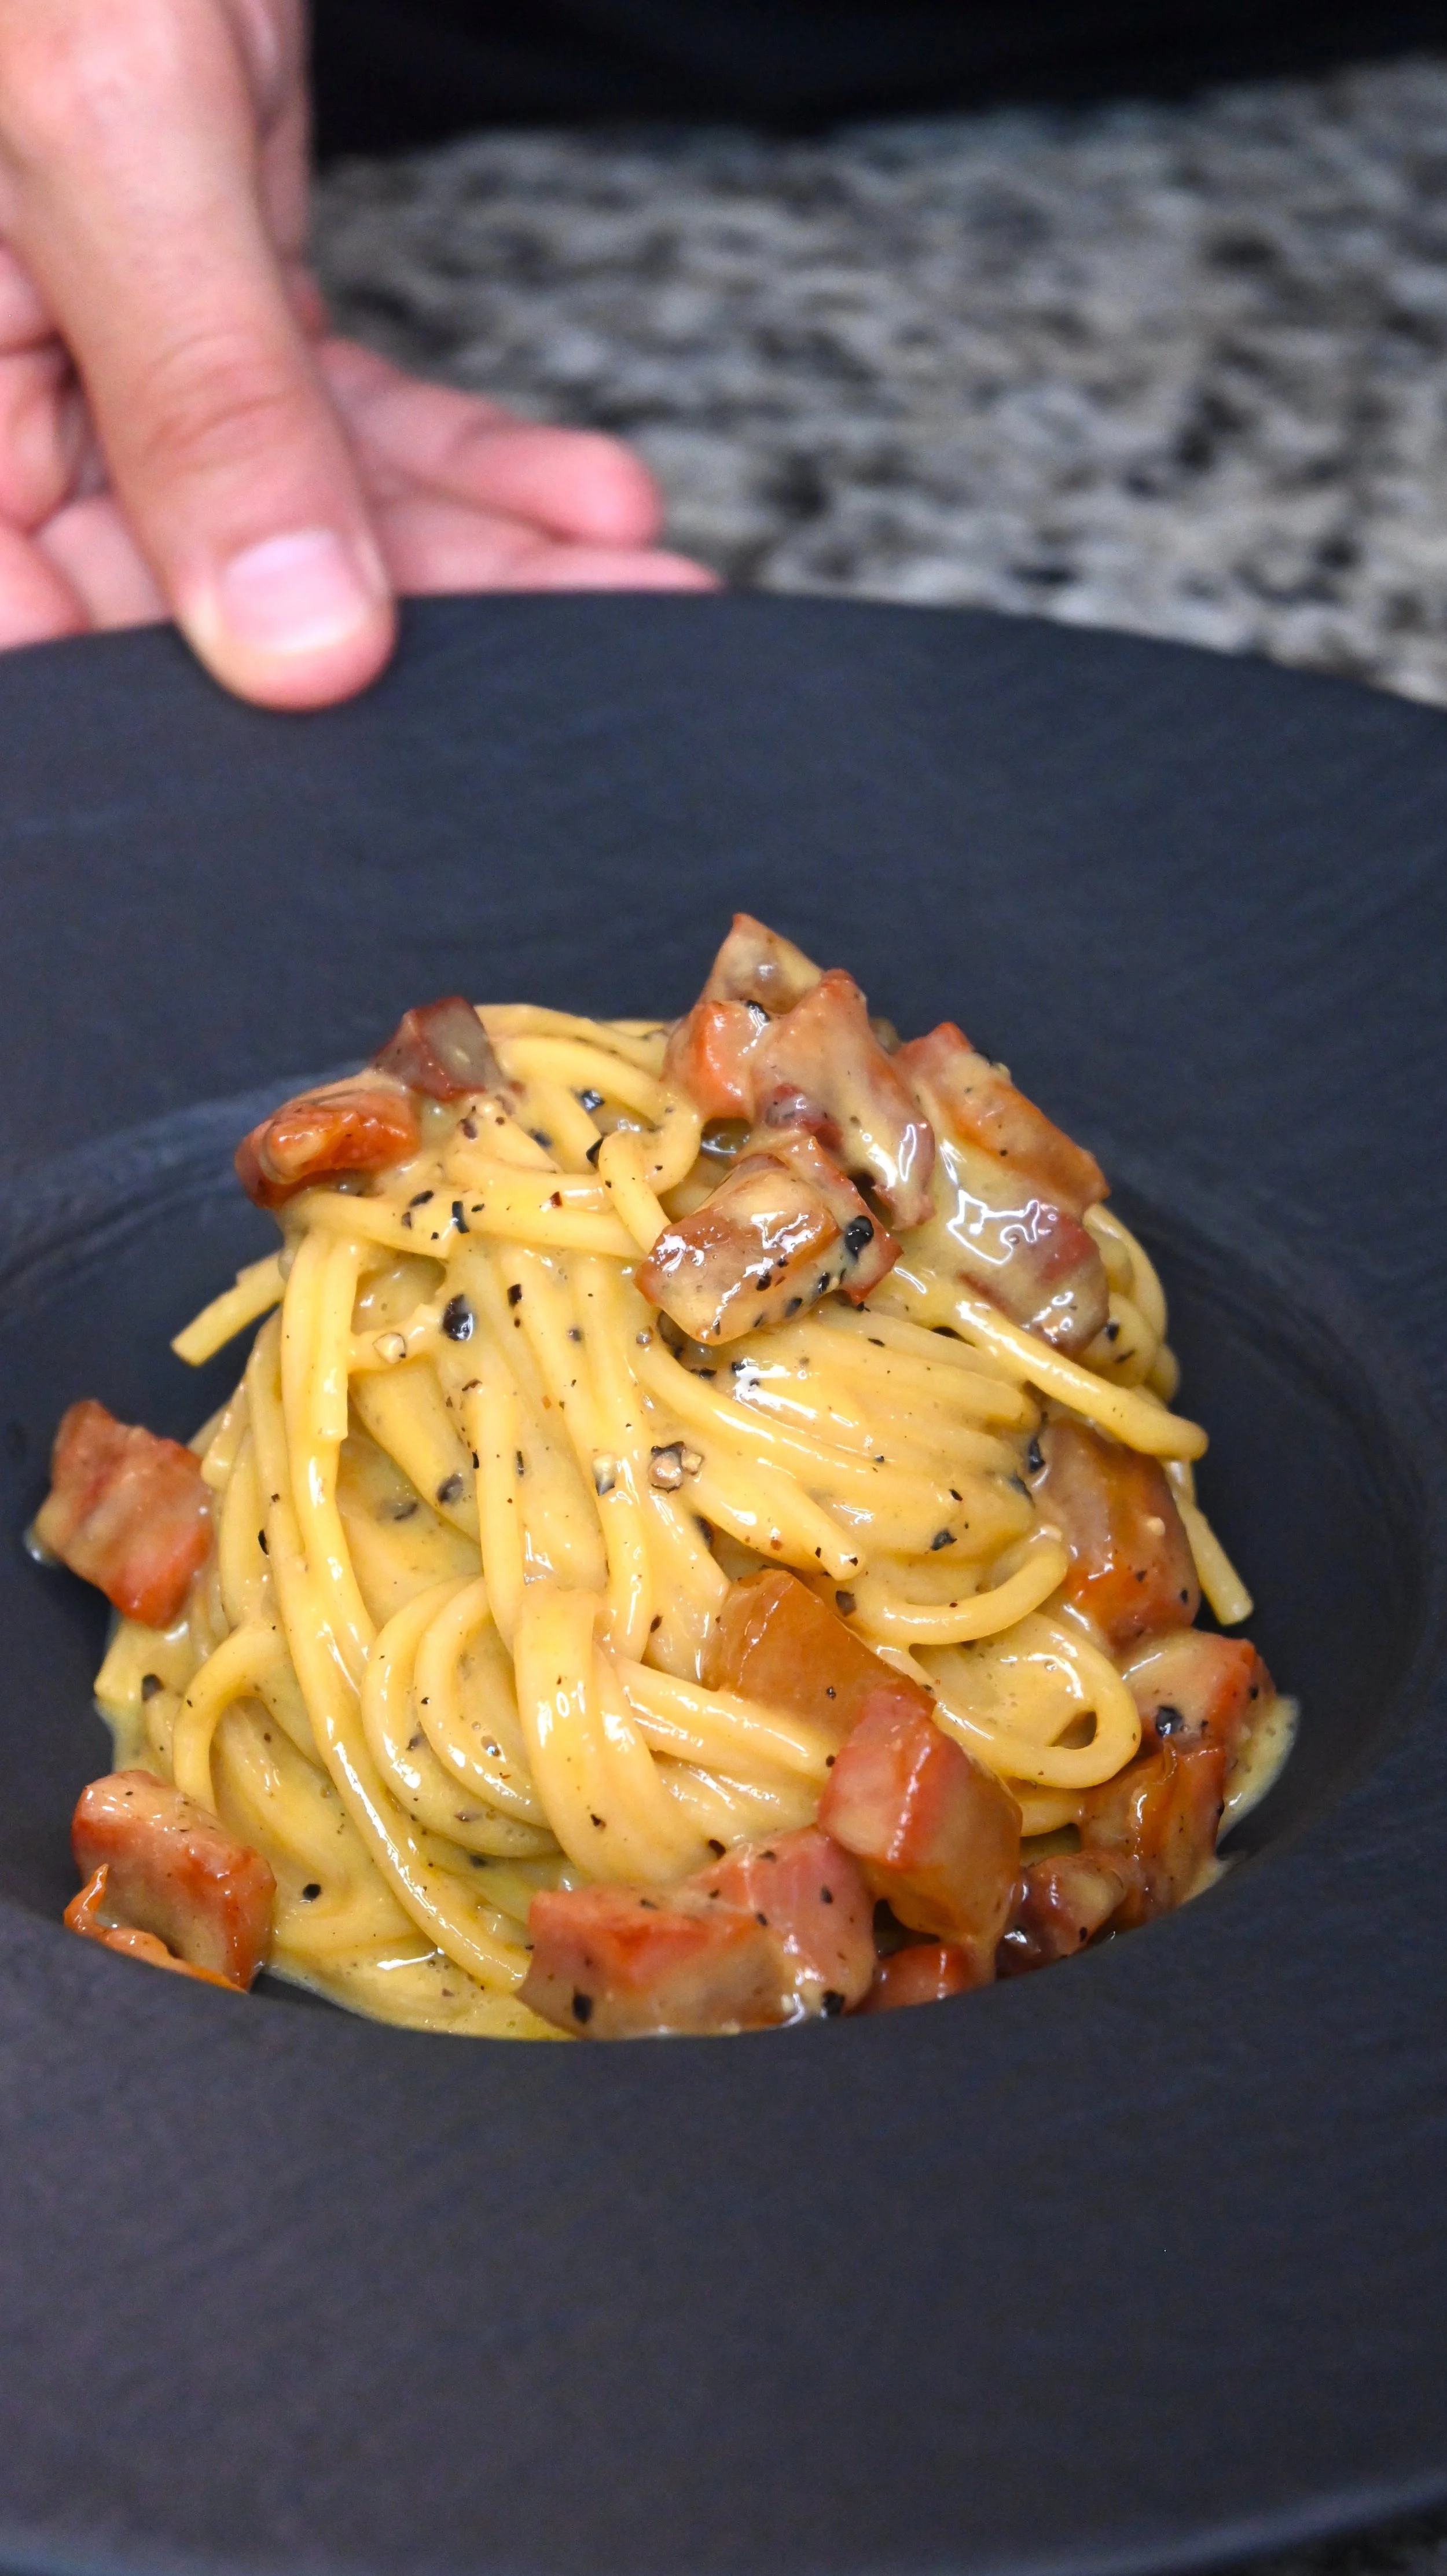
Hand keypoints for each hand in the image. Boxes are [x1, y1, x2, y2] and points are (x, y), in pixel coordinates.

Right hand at [0, 0, 711, 709]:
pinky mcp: (208, 264)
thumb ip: (196, 394)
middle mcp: (6, 383)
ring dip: (481, 556)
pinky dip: (465, 454)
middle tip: (598, 663)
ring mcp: (109, 328)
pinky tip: (584, 494)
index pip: (48, 634)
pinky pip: (339, 407)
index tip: (389, 767)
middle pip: (198, 593)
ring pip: (298, 509)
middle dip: (417, 634)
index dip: (205, 728)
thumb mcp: (98, 115)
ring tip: (634, 587)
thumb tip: (290, 650)